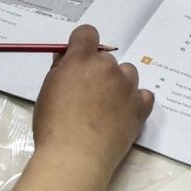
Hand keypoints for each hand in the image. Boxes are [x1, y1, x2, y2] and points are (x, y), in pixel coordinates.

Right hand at [33, 25, 154, 174]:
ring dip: (118, 83)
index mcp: (81, 59)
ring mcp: (127, 86)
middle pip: (106, 58)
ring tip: (106, 106)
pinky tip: (124, 113)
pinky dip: (135, 100)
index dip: (81, 44)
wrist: (75, 156)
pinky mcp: (140, 107)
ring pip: (127, 73)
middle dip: (97, 71)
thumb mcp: (47, 91)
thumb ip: (59, 69)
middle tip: (86, 95)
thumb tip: (66, 58)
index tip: (77, 60)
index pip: (87, 33)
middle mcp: (107, 67)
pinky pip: (144, 94)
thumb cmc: (53, 125)